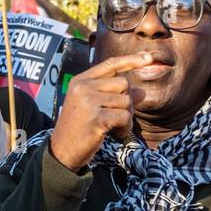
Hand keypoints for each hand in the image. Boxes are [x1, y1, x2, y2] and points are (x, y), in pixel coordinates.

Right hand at [49, 54, 152, 172]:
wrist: (61, 152)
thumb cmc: (78, 129)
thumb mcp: (93, 107)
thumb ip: (114, 96)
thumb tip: (141, 92)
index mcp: (80, 81)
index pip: (110, 64)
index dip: (131, 60)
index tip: (149, 57)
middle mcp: (83, 87)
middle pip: (123, 83)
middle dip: (127, 101)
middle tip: (119, 118)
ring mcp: (88, 102)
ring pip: (126, 100)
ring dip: (127, 117)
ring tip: (116, 127)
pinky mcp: (96, 117)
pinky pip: (124, 116)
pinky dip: (125, 127)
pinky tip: (116, 134)